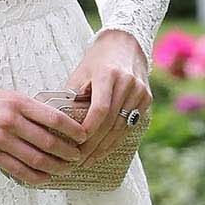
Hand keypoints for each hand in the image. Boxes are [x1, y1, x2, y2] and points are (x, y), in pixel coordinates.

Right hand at [0, 84, 91, 180]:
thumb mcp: (4, 95)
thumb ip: (25, 108)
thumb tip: (51, 122)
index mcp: (17, 102)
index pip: (55, 118)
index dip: (74, 130)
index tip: (84, 136)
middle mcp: (11, 120)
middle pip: (49, 142)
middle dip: (69, 153)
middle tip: (78, 157)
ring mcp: (0, 139)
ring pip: (37, 159)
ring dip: (56, 167)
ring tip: (65, 169)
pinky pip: (19, 170)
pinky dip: (36, 177)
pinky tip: (45, 178)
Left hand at [61, 29, 151, 167]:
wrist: (125, 44)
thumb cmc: (96, 60)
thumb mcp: (80, 73)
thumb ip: (72, 97)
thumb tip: (57, 124)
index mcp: (109, 75)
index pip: (100, 109)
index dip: (88, 129)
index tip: (76, 144)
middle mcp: (128, 83)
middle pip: (110, 122)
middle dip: (94, 144)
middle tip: (78, 161)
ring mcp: (140, 92)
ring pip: (122, 127)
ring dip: (105, 147)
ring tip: (89, 160)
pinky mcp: (147, 99)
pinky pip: (130, 124)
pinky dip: (116, 139)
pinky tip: (104, 150)